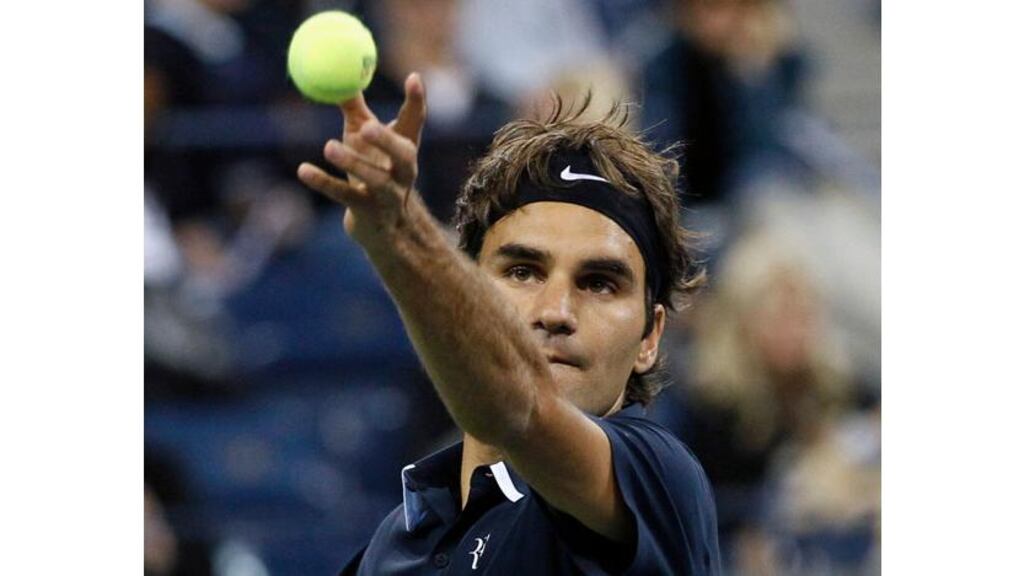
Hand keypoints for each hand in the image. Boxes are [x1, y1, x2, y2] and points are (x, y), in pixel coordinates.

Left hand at [297, 73, 426, 241]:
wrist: (379, 226)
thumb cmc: (369, 169)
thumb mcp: (361, 137)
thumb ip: (354, 108)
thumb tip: (337, 72)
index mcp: (405, 149)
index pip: (415, 121)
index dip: (416, 101)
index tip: (413, 78)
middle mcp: (403, 172)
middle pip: (402, 154)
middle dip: (386, 140)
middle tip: (366, 126)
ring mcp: (388, 195)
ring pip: (375, 180)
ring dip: (353, 164)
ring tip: (328, 147)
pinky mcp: (368, 213)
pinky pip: (344, 196)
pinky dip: (324, 183)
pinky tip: (303, 170)